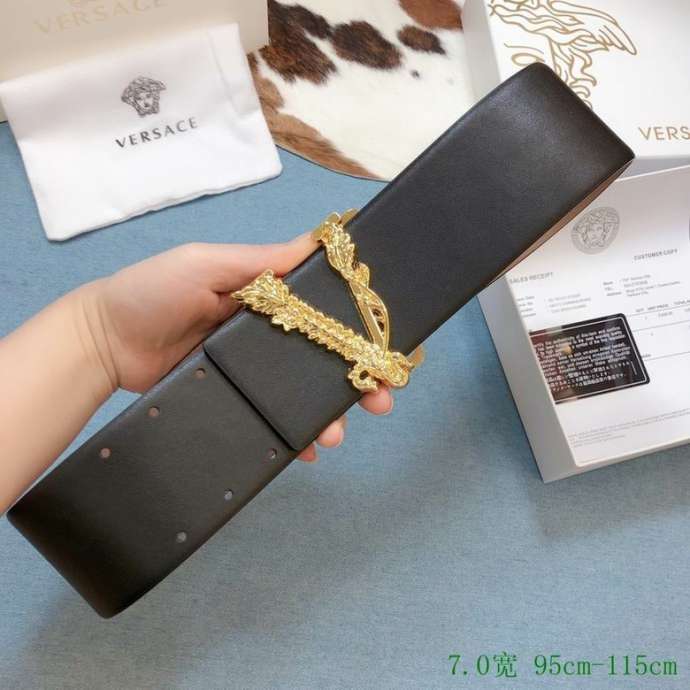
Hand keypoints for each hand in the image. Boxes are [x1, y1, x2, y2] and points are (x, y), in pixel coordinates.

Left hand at [78, 235, 392, 460]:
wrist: (104, 343)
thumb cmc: (151, 291)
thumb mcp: (205, 263)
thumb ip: (258, 260)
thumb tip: (317, 241)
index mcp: (266, 296)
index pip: (324, 310)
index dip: (357, 328)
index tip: (385, 348)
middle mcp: (266, 333)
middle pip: (322, 358)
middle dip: (355, 378)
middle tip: (381, 400)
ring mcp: (251, 369)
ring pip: (301, 392)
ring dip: (327, 413)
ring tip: (337, 433)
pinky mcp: (235, 398)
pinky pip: (270, 417)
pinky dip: (292, 435)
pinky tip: (307, 449)